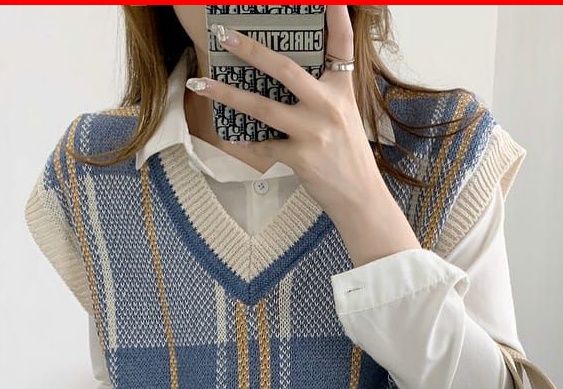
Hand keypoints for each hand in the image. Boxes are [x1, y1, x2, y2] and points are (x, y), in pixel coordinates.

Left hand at [188, 5, 382, 220]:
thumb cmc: (349, 156)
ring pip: (261, 107)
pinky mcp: (301, 157)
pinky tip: (231, 138)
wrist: (360, 197)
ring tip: (201, 84)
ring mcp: (313, 132)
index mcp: (340, 91)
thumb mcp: (344, 115)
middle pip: (285, 69)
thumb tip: (287, 75)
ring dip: (227, 94)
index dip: (335, 14)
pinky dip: (245, 143)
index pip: (341, 44)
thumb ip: (323, 92)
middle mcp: (328, 106)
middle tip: (225, 36)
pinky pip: (263, 146)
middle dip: (252, 50)